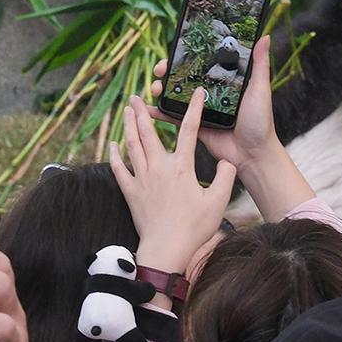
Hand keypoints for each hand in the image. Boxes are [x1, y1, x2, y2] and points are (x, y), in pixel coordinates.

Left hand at [110, 91, 235, 272]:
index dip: (193, 109)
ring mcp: (142, 180)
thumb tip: (228, 161)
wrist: (166, 249)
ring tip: (126, 111)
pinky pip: (119, 169)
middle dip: (142, 112)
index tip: (196, 93)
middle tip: (136, 96)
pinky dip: (115, 155)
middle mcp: (159, 168)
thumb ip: (226, 177)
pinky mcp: (131, 193)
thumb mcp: (218, 202)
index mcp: (181, 167)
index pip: (189, 130)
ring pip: (132, 146)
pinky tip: (113, 145)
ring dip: (128, 126)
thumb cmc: (193, 228)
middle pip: (148, 133)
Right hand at [149, 34, 283, 177]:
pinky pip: (173, 118)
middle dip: (168, 72)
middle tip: (160, 70)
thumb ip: (260, 64)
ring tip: (155, 88)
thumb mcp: (259, 89)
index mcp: (223, 82)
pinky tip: (147, 109)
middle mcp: (209, 94)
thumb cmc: (260, 122)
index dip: (184, 58)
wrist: (252, 154)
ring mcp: (200, 111)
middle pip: (183, 78)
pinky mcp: (193, 126)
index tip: (173, 53)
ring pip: (174, 96)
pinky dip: (159, 113)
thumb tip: (265, 36)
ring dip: (160, 90)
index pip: (200, 65)